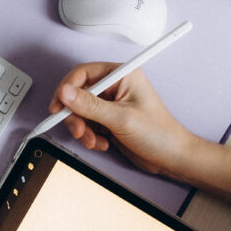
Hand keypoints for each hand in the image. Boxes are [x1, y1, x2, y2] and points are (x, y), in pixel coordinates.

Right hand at [49, 63, 198, 179]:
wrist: (171, 157)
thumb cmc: (159, 133)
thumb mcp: (121, 118)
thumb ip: (90, 105)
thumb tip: (65, 93)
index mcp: (122, 75)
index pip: (84, 73)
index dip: (67, 89)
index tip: (58, 106)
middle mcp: (116, 86)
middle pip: (78, 94)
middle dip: (75, 115)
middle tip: (78, 130)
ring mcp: (111, 104)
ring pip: (80, 112)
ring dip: (83, 129)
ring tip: (93, 141)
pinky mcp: (109, 120)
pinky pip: (88, 125)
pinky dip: (90, 136)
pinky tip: (102, 143)